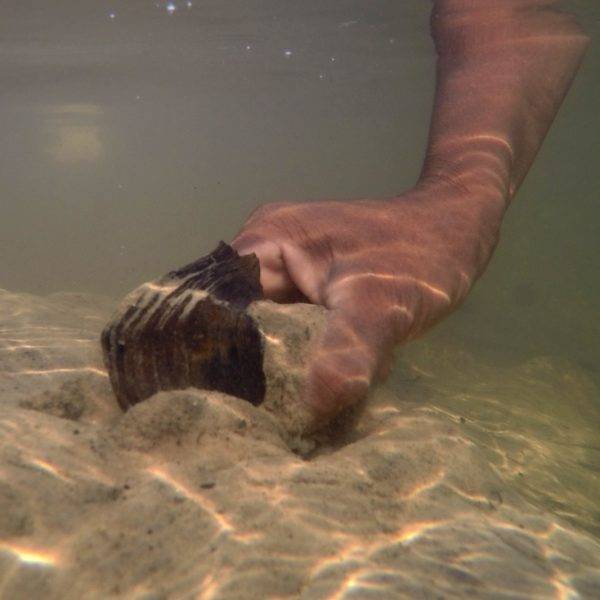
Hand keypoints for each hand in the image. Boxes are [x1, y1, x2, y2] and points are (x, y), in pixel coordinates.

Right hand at [231, 181, 504, 423]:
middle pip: (233, 319)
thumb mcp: (383, 301)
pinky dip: (295, 360)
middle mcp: (266, 255)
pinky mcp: (308, 292)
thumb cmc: (421, 254)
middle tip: (240, 419)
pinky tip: (304, 390)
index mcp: (267, 241)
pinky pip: (287, 331)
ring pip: (261, 330)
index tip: (211, 402)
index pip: (214, 301)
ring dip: (270, 366)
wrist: (455, 231)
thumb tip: (310, 409)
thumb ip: (347, 351)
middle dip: (241, 365)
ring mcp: (287, 274)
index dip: (210, 349)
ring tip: (267, 413)